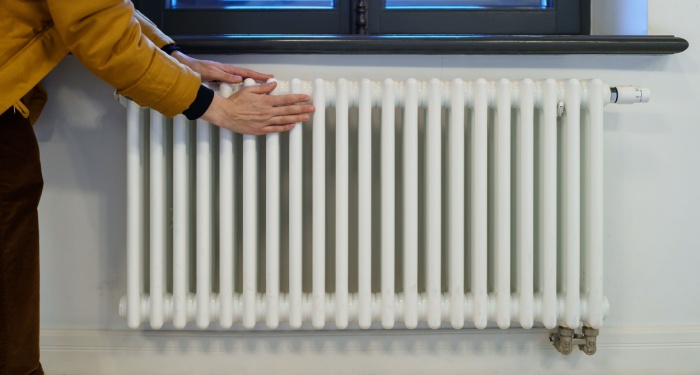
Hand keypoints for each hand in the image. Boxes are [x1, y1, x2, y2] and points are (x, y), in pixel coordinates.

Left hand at [171, 50, 272, 82]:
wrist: (185, 67)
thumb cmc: (197, 69)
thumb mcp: (211, 72)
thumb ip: (224, 76)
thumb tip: (240, 78)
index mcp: (227, 70)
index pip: (246, 72)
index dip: (258, 76)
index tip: (269, 78)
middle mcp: (228, 72)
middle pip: (247, 75)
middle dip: (259, 79)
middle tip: (271, 83)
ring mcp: (224, 76)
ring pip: (242, 80)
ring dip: (252, 83)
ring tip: (262, 88)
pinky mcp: (220, 80)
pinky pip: (235, 83)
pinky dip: (243, 86)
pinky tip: (245, 92)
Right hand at [200, 81, 314, 134]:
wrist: (225, 114)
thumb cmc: (235, 102)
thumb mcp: (249, 90)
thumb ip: (263, 87)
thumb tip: (274, 83)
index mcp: (266, 101)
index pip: (286, 99)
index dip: (298, 98)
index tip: (306, 98)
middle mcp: (267, 112)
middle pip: (288, 110)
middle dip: (302, 109)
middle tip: (312, 108)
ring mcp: (265, 122)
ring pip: (284, 120)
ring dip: (297, 119)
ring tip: (306, 118)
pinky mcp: (260, 130)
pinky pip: (275, 129)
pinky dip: (284, 128)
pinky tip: (292, 126)